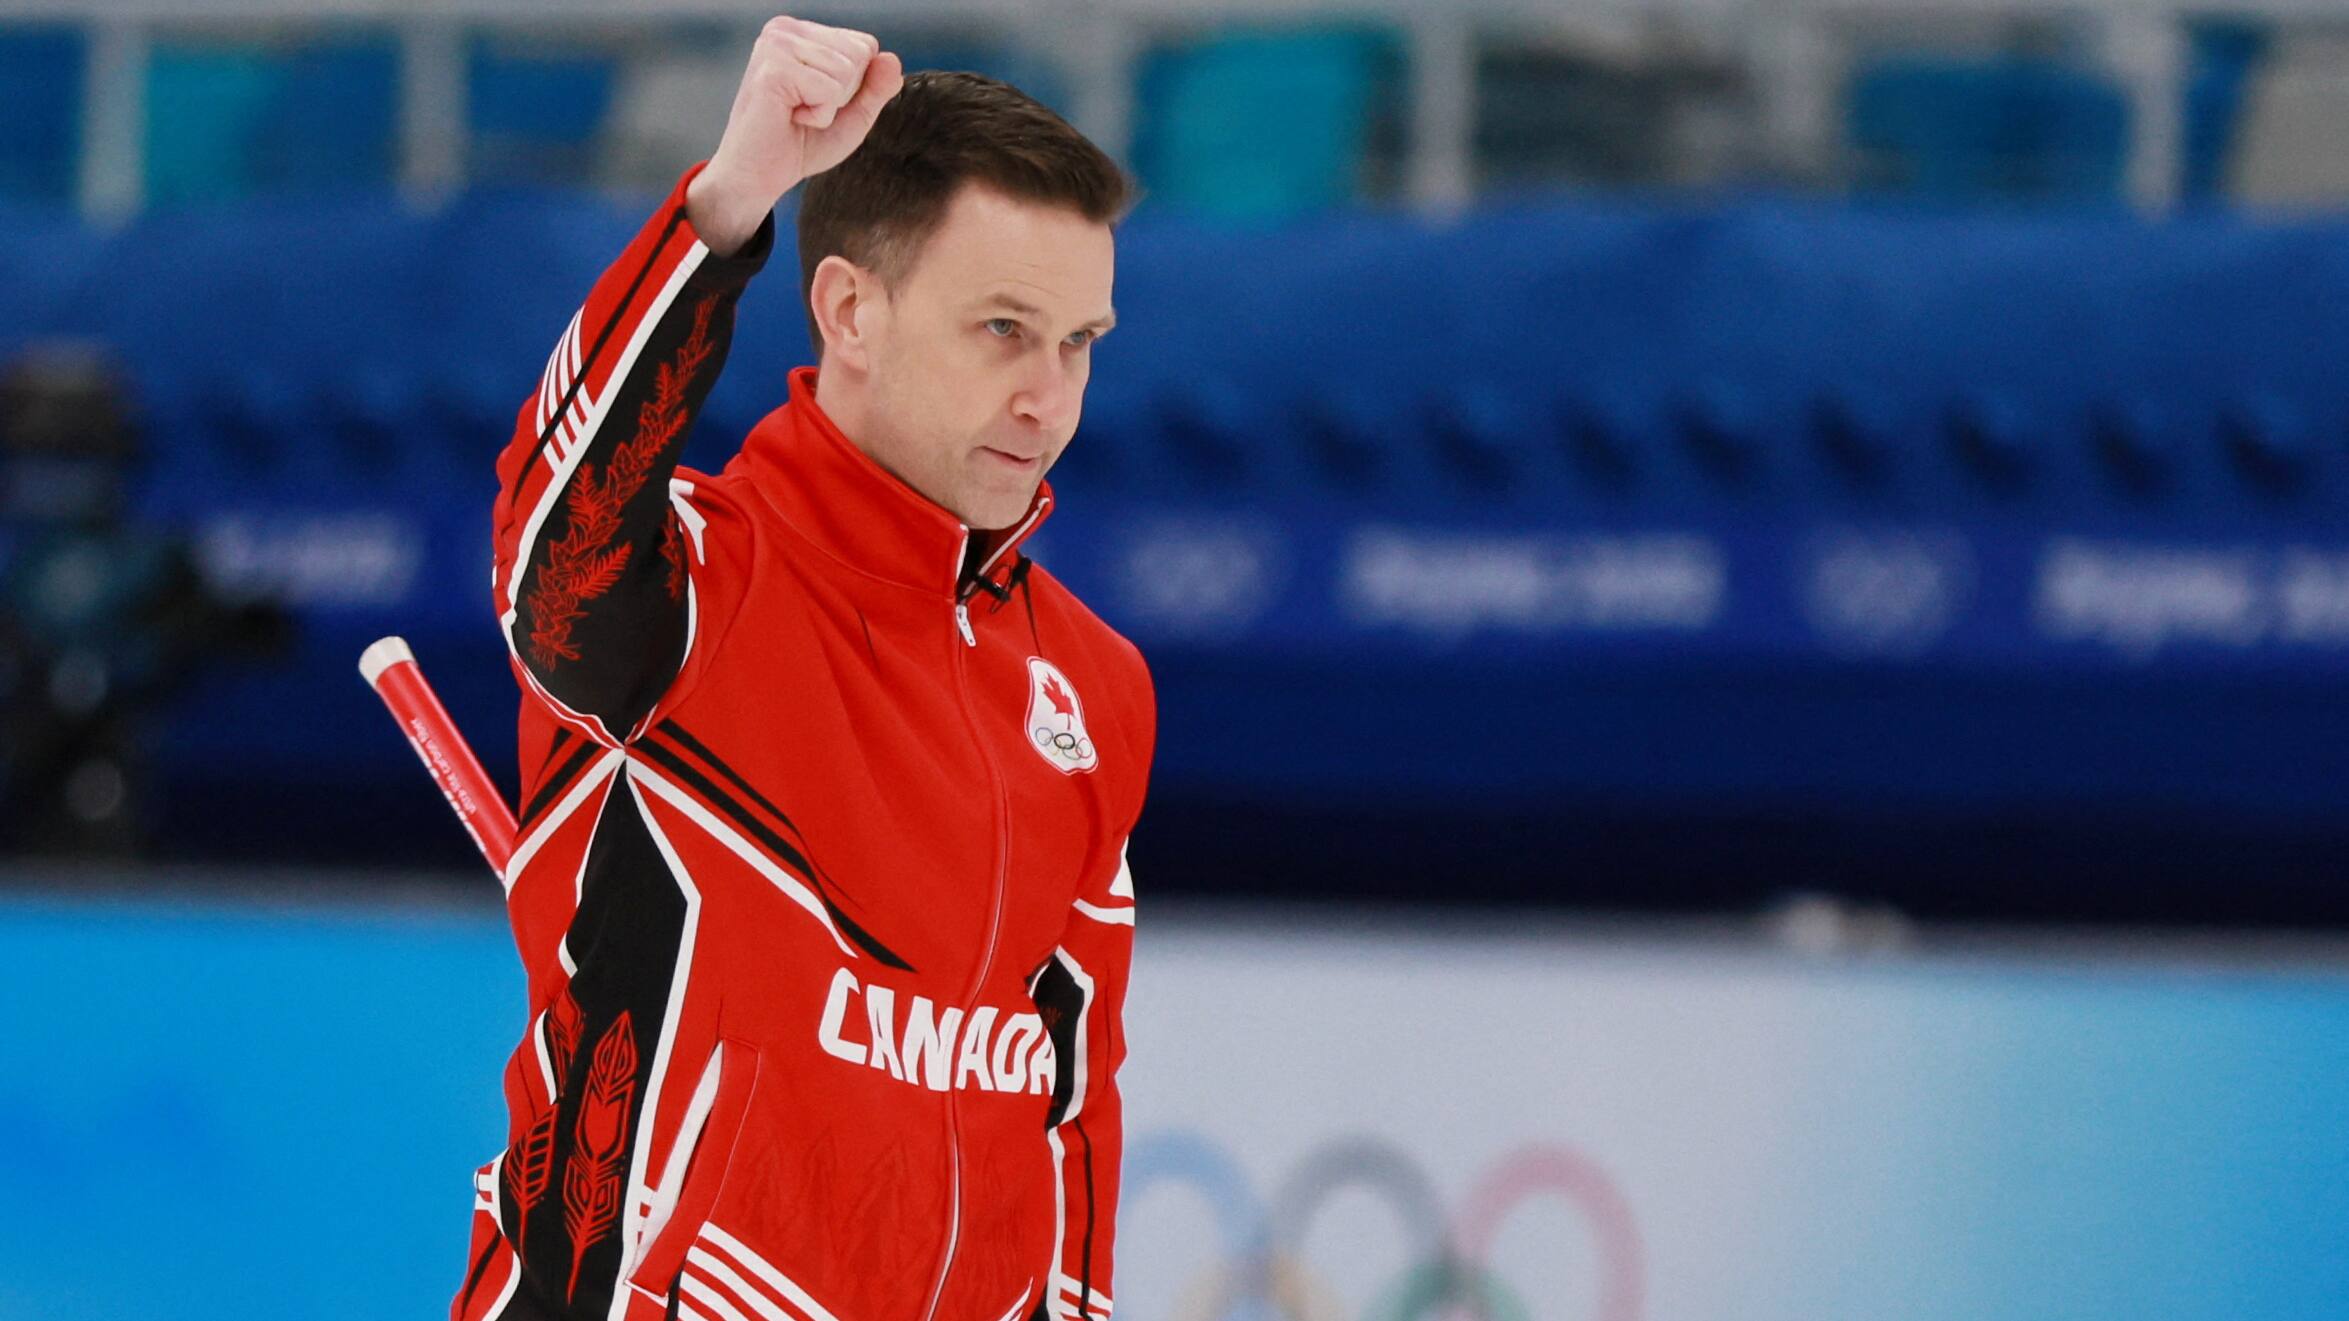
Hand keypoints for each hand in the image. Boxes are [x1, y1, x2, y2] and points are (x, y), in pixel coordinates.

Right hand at [687, 17, 904, 255]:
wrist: (759, 175)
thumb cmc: (801, 144)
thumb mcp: (852, 115)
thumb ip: (876, 88)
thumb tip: (892, 59)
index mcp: (802, 32)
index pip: (865, 45)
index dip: (854, 86)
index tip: (817, 101)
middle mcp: (785, 29)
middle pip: (859, 54)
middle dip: (843, 96)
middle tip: (805, 109)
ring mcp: (776, 44)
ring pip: (847, 72)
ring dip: (829, 107)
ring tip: (796, 113)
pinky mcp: (773, 69)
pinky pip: (830, 90)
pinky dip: (818, 116)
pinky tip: (790, 117)